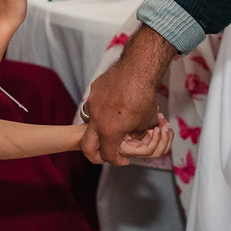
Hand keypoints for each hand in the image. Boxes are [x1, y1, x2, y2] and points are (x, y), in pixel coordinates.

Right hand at [80, 25, 175, 164]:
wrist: (137, 70)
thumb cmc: (143, 98)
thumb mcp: (142, 122)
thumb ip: (132, 133)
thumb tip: (130, 137)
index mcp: (109, 132)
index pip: (108, 154)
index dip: (116, 160)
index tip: (122, 159)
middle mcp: (95, 119)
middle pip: (87, 146)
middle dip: (94, 155)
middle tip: (104, 155)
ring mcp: (92, 104)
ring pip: (92, 121)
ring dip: (102, 126)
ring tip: (117, 120)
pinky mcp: (94, 90)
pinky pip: (96, 104)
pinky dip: (105, 107)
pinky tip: (117, 101)